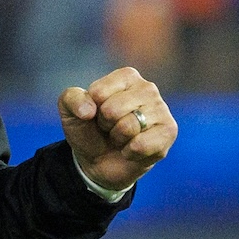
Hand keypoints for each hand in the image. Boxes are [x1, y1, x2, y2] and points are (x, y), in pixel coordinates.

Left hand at [60, 68, 176, 194]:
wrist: (100, 162)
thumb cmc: (89, 130)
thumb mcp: (70, 112)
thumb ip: (71, 99)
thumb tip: (88, 111)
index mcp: (126, 77)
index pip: (98, 93)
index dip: (91, 109)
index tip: (97, 115)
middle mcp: (148, 88)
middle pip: (113, 110)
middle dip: (106, 125)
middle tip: (110, 129)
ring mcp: (161, 110)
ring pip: (128, 127)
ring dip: (118, 139)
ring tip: (122, 138)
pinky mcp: (169, 132)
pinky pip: (142, 144)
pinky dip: (130, 152)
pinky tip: (132, 149)